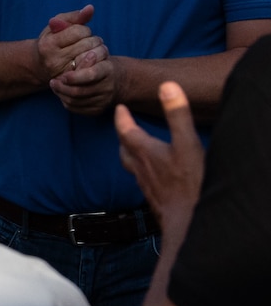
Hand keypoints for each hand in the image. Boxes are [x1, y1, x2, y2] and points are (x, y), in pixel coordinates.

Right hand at [36, 6, 105, 86]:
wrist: (41, 66)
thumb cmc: (52, 41)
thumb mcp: (57, 26)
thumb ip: (74, 17)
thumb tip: (90, 8)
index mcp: (47, 44)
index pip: (77, 31)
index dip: (83, 29)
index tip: (80, 32)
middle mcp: (53, 60)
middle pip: (87, 43)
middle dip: (91, 39)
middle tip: (87, 42)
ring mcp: (64, 72)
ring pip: (93, 55)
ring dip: (97, 49)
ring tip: (91, 49)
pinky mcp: (74, 81)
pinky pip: (94, 67)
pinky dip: (97, 60)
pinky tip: (93, 59)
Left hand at [49, 47, 120, 115]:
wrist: (118, 80)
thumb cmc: (100, 65)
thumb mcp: (95, 58)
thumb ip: (83, 60)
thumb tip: (69, 66)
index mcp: (108, 70)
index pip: (90, 75)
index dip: (74, 77)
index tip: (62, 76)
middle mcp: (108, 87)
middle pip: (79, 91)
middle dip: (62, 88)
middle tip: (52, 82)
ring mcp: (104, 100)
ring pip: (75, 101)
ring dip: (61, 95)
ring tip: (55, 87)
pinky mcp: (98, 110)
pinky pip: (76, 108)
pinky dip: (66, 102)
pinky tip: (62, 94)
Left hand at [116, 80, 201, 232]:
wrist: (186, 220)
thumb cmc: (187, 182)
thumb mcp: (186, 142)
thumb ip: (177, 115)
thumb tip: (167, 86)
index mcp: (145, 152)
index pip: (126, 130)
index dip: (122, 117)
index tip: (119, 108)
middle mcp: (141, 168)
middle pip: (125, 149)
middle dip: (124, 136)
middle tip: (125, 127)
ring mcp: (147, 184)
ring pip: (132, 165)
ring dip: (132, 154)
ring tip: (137, 149)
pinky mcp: (155, 197)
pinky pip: (144, 179)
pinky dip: (145, 171)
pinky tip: (155, 174)